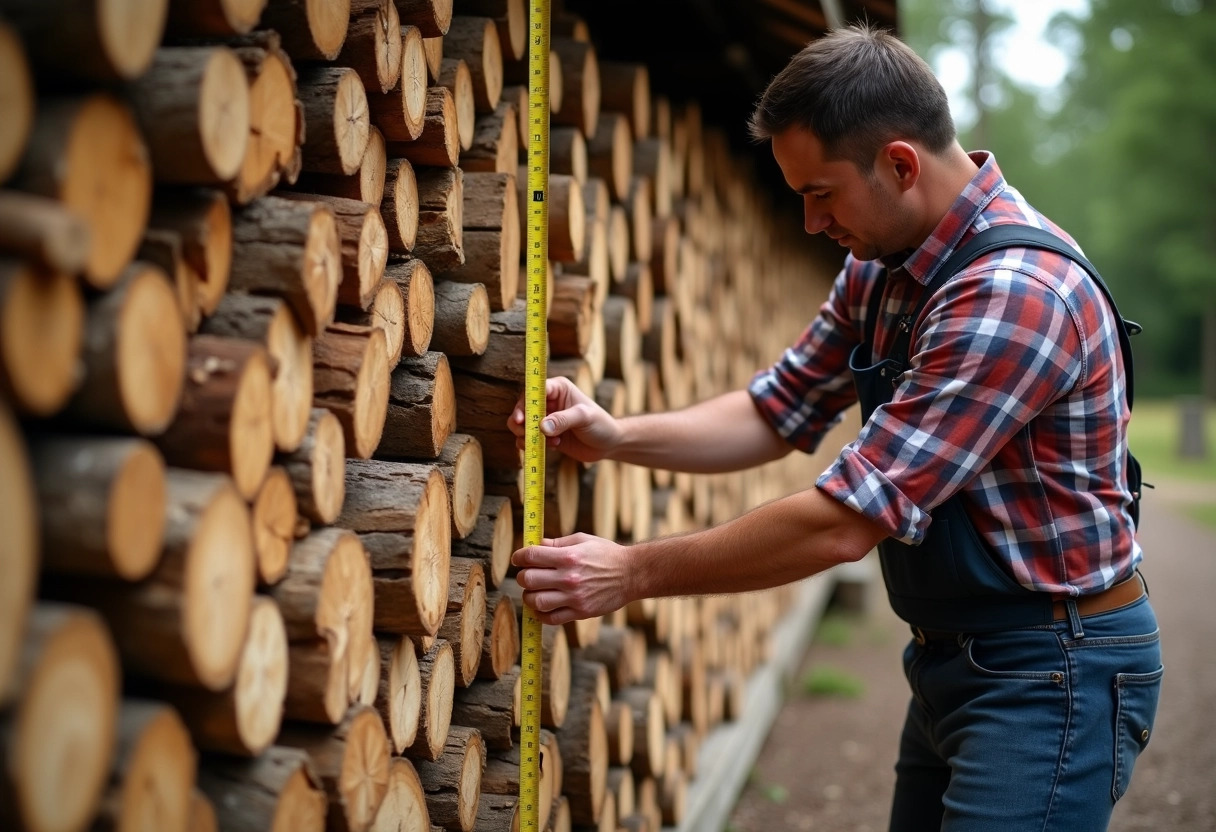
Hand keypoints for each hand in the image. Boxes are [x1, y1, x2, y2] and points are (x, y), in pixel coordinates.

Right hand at [507, 376, 621, 463]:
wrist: (609, 444)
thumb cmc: (600, 424)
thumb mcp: (584, 418)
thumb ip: (563, 420)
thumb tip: (542, 426)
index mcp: (558, 389)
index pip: (534, 391)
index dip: (524, 403)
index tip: (521, 418)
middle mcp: (549, 402)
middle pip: (523, 408)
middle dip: (521, 422)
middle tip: (526, 433)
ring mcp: (546, 419)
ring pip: (522, 425)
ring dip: (526, 435)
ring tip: (546, 442)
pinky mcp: (546, 435)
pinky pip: (529, 439)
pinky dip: (533, 444)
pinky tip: (553, 446)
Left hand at [512, 533, 632, 624]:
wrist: (631, 574)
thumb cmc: (607, 554)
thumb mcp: (582, 540)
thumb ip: (557, 543)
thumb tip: (536, 544)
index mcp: (568, 556)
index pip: (531, 556)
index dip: (519, 556)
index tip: (518, 559)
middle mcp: (568, 577)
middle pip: (528, 579)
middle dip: (523, 576)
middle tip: (527, 575)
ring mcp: (574, 597)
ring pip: (536, 601)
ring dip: (529, 596)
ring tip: (534, 592)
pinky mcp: (580, 612)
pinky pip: (551, 618)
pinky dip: (541, 614)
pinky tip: (543, 606)